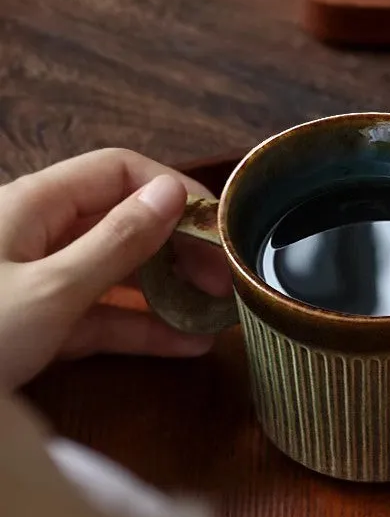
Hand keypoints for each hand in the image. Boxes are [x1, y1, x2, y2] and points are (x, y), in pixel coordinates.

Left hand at [0, 148, 230, 390]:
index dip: (171, 190)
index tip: (215, 226)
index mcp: (38, 204)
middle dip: (179, 248)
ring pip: (119, 274)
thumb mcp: (52, 289)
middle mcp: (43, 235)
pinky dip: (143, 329)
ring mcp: (44, 282)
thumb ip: (118, 241)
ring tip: (220, 314)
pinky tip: (187, 344)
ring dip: (169, 293)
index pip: (120, 172)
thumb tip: (172, 192)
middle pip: (125, 223)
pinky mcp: (43, 324)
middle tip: (224, 280)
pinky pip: (103, 316)